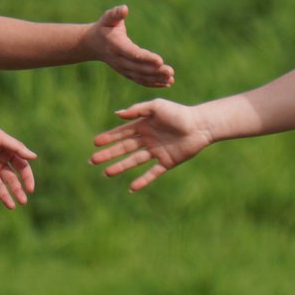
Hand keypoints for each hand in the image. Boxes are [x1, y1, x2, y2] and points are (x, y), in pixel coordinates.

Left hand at [0, 113, 36, 207]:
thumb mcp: (0, 138)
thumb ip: (17, 148)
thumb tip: (34, 157)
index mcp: (8, 152)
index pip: (22, 168)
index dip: (27, 178)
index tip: (30, 189)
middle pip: (11, 179)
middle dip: (18, 190)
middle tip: (23, 201)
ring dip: (5, 195)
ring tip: (11, 206)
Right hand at [85, 5, 174, 87]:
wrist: (92, 44)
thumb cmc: (104, 27)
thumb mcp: (108, 19)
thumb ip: (116, 14)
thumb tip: (125, 8)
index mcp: (116, 46)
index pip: (132, 53)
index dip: (146, 58)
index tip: (160, 60)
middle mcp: (119, 60)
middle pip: (139, 68)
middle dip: (155, 71)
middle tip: (171, 71)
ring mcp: (122, 69)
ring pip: (141, 77)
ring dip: (156, 79)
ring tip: (171, 79)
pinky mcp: (126, 73)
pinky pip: (140, 80)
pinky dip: (153, 83)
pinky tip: (167, 83)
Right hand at [90, 99, 211, 190]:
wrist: (201, 125)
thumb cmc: (179, 113)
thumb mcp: (157, 107)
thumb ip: (138, 109)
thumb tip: (117, 114)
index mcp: (144, 125)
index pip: (122, 133)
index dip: (109, 138)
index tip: (95, 143)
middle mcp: (148, 139)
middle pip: (124, 148)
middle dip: (109, 154)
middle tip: (93, 160)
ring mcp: (157, 151)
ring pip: (134, 161)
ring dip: (120, 167)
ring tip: (106, 173)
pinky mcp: (167, 162)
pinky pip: (152, 173)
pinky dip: (143, 180)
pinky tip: (132, 187)